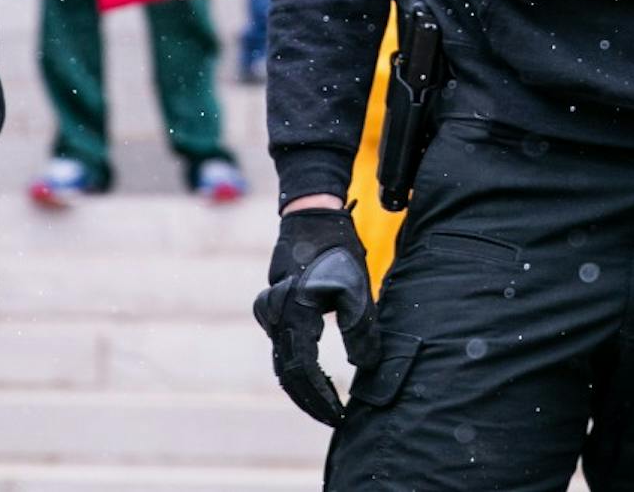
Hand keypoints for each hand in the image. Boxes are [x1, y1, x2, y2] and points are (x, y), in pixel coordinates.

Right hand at [253, 207, 380, 424]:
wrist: (311, 216)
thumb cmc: (337, 249)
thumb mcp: (357, 286)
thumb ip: (361, 328)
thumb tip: (364, 367)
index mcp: (295, 311)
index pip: (303, 369)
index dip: (320, 397)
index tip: (339, 416)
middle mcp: (275, 315)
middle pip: (287, 372)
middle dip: (310, 399)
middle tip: (334, 417)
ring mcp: (269, 312)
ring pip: (282, 361)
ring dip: (302, 386)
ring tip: (327, 404)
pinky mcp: (271, 308)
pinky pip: (281, 347)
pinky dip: (296, 367)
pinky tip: (314, 379)